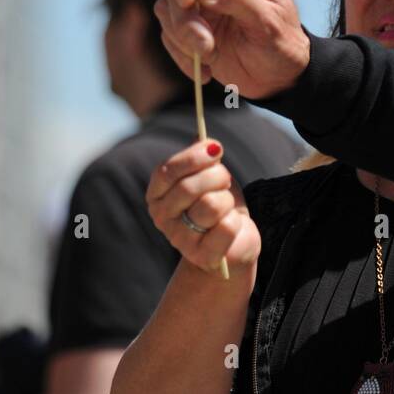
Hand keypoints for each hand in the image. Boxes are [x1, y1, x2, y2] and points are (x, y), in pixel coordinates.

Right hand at [146, 139, 260, 275]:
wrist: (232, 242)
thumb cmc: (217, 203)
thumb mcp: (208, 175)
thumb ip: (202, 157)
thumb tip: (200, 136)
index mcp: (157, 195)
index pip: (167, 171)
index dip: (193, 157)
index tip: (215, 148)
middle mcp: (162, 218)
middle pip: (189, 187)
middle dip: (217, 176)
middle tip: (225, 180)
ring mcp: (180, 240)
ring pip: (211, 205)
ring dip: (227, 200)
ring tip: (226, 206)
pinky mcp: (203, 257)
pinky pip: (227, 227)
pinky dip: (237, 221)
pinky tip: (231, 226)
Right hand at [154, 0, 310, 100]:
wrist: (281, 79)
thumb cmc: (283, 44)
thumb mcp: (270, 22)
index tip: (188, 0)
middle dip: (184, 17)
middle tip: (206, 45)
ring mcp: (200, 12)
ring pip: (167, 12)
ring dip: (182, 38)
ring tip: (210, 57)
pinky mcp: (191, 35)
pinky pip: (169, 39)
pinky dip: (183, 58)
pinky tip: (208, 71)